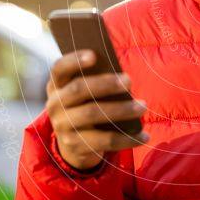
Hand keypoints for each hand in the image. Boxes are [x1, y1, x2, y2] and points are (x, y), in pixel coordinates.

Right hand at [45, 49, 147, 169]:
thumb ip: (96, 80)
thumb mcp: (84, 93)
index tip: (94, 55)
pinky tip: (143, 136)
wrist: (74, 145)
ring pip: (93, 114)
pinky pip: (104, 141)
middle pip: (79, 89)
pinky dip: (127, 138)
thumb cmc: (86, 106)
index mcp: (56, 85)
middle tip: (129, 80)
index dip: (74, 60)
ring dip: (121, 109)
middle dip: (105, 84)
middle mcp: (55, 105)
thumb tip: (122, 75)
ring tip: (142, 106)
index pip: (59, 68)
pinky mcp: (75, 145)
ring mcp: (62, 126)